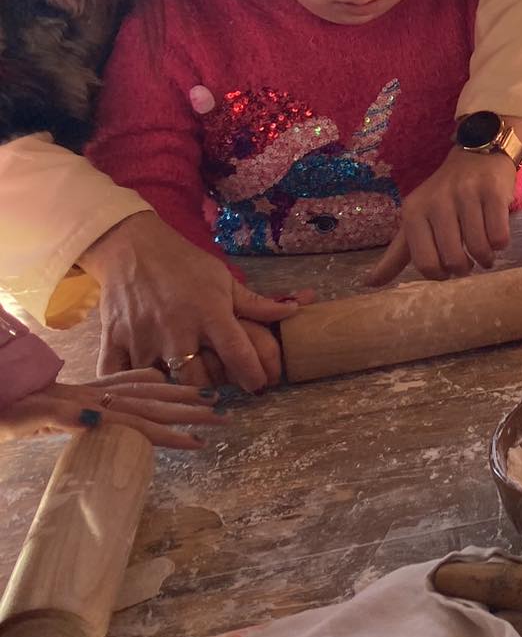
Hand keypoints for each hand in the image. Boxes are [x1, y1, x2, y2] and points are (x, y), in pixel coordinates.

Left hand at [0, 370, 226, 450]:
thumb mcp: (15, 421)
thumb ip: (53, 418)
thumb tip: (94, 419)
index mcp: (79, 406)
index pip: (135, 421)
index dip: (168, 434)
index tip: (199, 443)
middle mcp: (91, 394)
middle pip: (148, 402)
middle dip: (188, 411)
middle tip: (222, 418)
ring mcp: (88, 388)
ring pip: (142, 389)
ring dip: (177, 395)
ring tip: (208, 398)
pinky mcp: (82, 386)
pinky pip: (125, 379)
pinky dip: (150, 380)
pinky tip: (163, 381)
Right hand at [80, 213, 294, 391]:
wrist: (132, 248)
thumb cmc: (184, 264)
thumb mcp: (224, 279)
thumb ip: (255, 303)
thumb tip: (293, 311)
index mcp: (209, 313)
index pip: (237, 353)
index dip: (252, 374)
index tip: (259, 385)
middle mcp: (177, 330)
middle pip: (199, 378)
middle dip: (214, 386)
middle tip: (220, 384)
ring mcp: (143, 338)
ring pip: (163, 382)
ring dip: (178, 389)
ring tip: (189, 385)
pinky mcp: (113, 341)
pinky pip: (119, 376)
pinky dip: (130, 387)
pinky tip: (144, 388)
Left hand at [367, 146, 517, 285]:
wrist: (477, 156)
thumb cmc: (444, 195)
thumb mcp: (417, 220)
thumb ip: (397, 254)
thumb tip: (369, 283)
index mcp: (414, 211)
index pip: (425, 261)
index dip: (440, 275)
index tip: (447, 271)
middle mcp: (437, 201)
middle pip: (453, 258)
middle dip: (464, 268)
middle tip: (469, 264)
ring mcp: (466, 194)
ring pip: (479, 247)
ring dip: (485, 258)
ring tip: (486, 255)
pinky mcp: (493, 191)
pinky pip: (499, 234)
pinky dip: (500, 243)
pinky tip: (497, 239)